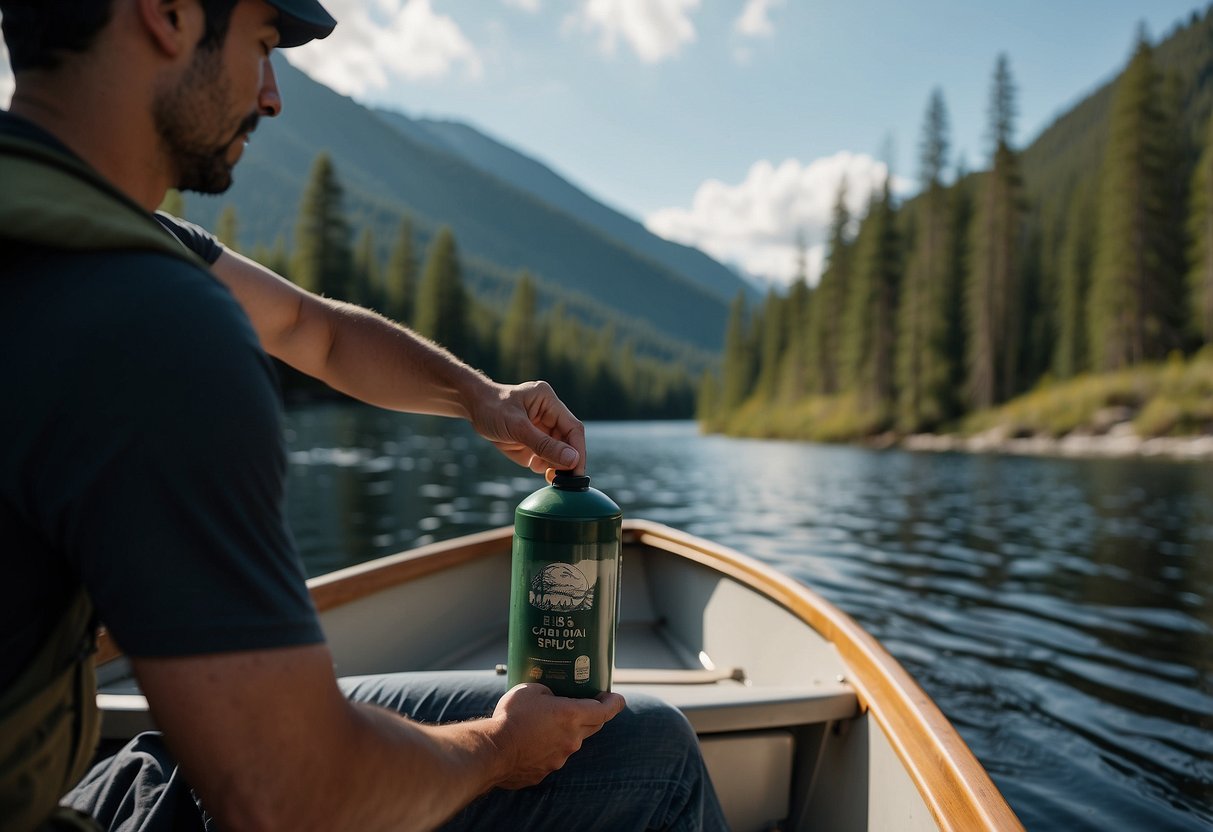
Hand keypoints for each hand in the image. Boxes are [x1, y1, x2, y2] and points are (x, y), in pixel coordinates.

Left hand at [470, 380, 586, 474]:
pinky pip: (545, 458)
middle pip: (568, 443)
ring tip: (549, 476)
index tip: (577, 471)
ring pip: (558, 453)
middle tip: (564, 481)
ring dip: (555, 466)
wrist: (472, 407)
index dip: (578, 451)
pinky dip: (544, 467)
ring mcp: (542, 429)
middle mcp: (550, 415)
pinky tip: (536, 468)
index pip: (573, 428)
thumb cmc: (492, 408)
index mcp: (549, 402)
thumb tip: (572, 460)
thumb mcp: (517, 427)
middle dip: (566, 462)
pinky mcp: (533, 441)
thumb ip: (544, 444)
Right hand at [485, 684, 625, 788]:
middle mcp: (572, 739)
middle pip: (593, 726)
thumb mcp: (530, 689)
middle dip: (595, 715)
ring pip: (572, 742)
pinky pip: (552, 756)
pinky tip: (530, 742)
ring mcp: (560, 758)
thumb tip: (550, 697)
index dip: (614, 703)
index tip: (617, 698)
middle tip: (589, 704)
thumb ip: (548, 692)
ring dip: (566, 732)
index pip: (605, 711)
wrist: (492, 751)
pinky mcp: (545, 772)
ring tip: (545, 723)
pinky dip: (547, 748)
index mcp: (571, 716)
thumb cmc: (511, 717)